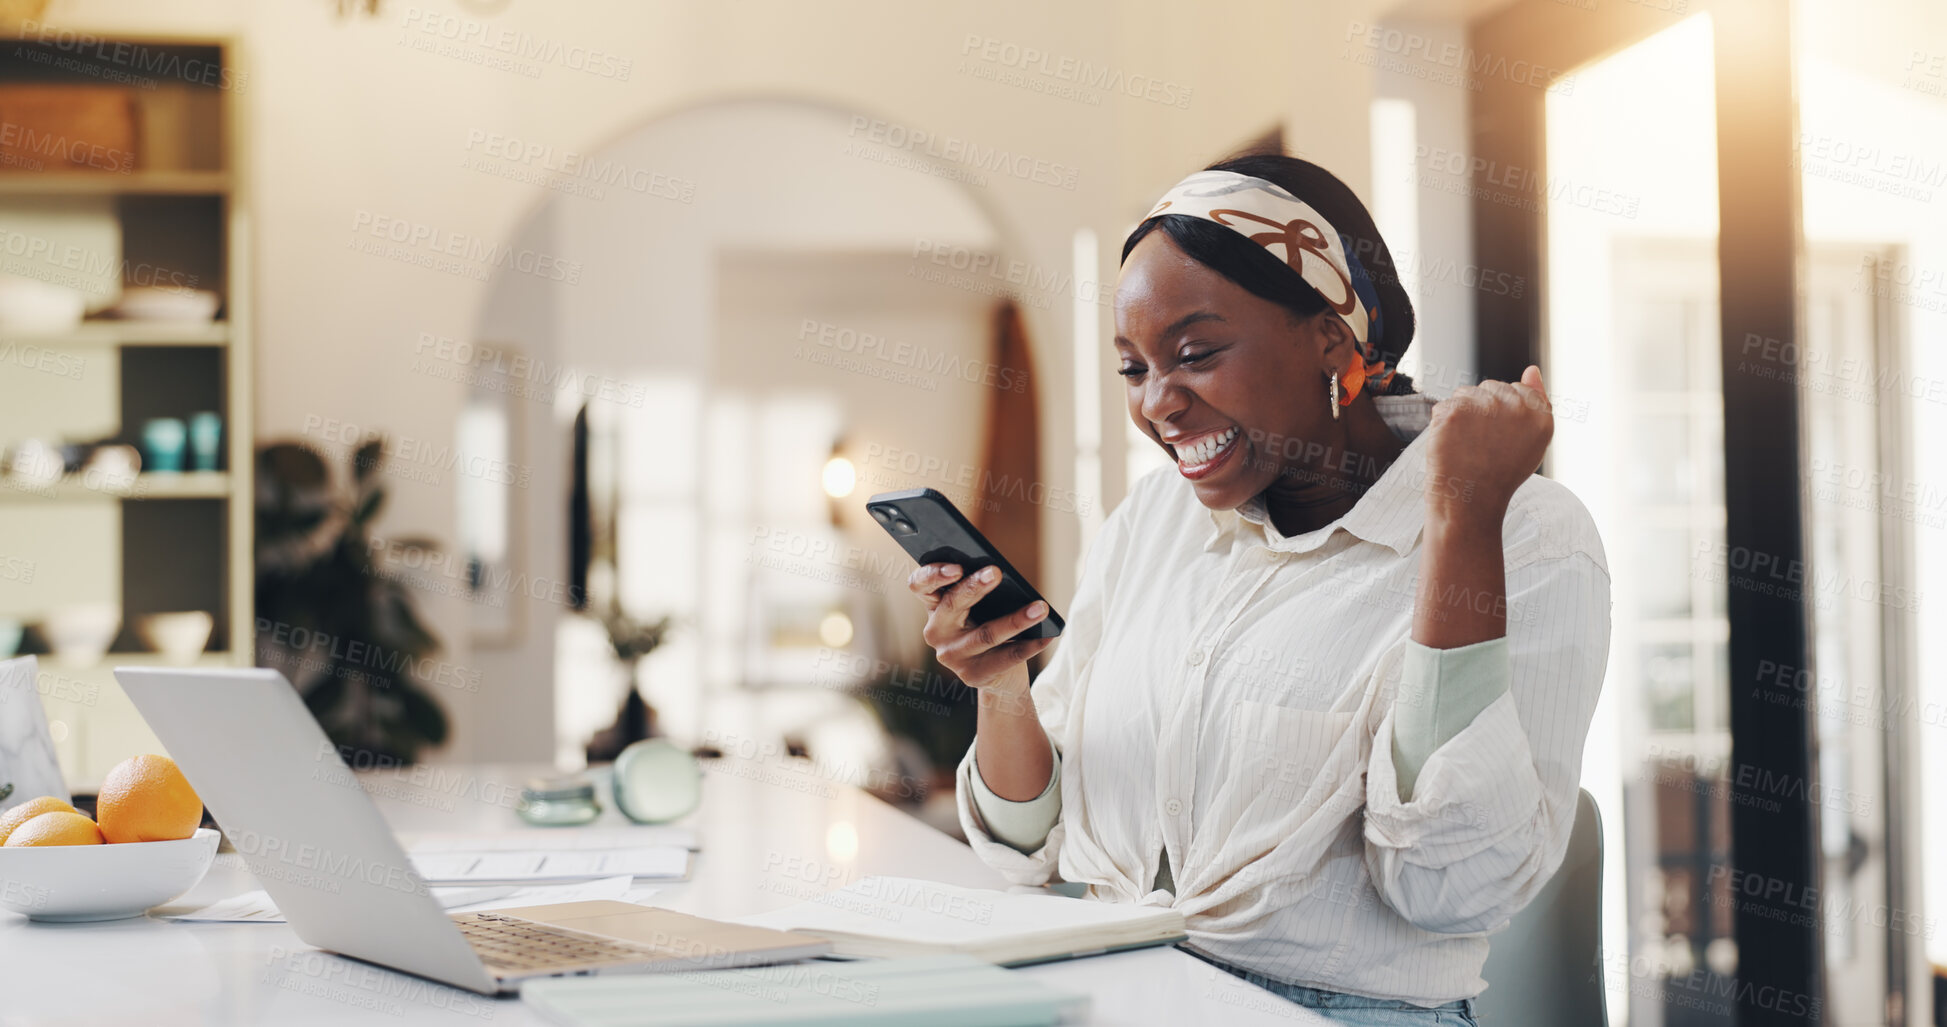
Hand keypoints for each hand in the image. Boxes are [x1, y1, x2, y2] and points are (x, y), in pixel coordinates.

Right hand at [909, 563, 1054, 692]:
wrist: (999, 676)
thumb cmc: (988, 627)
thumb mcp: (980, 608)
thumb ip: (980, 592)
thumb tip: (1001, 574)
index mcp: (934, 607)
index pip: (919, 585)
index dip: (933, 575)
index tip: (956, 567)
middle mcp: (936, 632)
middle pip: (953, 604)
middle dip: (975, 587)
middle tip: (997, 572)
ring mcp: (952, 656)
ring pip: (985, 633)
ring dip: (1016, 619)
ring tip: (1040, 608)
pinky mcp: (973, 675)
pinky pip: (1006, 657)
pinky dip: (1030, 645)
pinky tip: (1047, 635)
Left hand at [1421, 364, 1552, 523]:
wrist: (1469, 503)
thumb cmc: (1499, 475)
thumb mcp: (1531, 441)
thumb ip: (1535, 402)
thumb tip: (1531, 369)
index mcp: (1540, 416)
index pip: (1518, 389)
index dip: (1503, 411)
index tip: (1499, 436)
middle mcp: (1516, 408)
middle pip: (1491, 387)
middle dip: (1482, 409)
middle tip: (1482, 443)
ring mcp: (1485, 408)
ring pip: (1465, 393)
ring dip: (1461, 414)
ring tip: (1467, 444)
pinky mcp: (1456, 411)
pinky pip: (1444, 405)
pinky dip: (1442, 424)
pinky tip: (1451, 444)